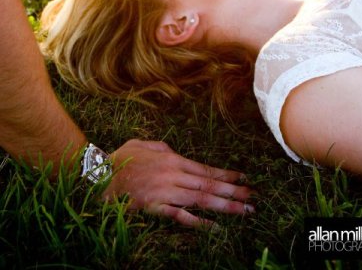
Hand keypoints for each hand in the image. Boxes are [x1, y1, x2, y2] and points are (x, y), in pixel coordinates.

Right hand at [102, 139, 253, 226]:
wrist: (98, 177)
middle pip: (209, 185)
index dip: (226, 175)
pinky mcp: (156, 208)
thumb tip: (177, 154)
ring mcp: (166, 193)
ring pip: (201, 200)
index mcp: (173, 160)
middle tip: (253, 198)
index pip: (206, 169)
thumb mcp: (144, 144)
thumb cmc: (119, 159)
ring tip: (244, 211)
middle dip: (233, 192)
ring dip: (225, 206)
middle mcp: (174, 176)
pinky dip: (199, 222)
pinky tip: (215, 227)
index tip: (244, 178)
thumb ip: (164, 149)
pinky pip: (181, 216)